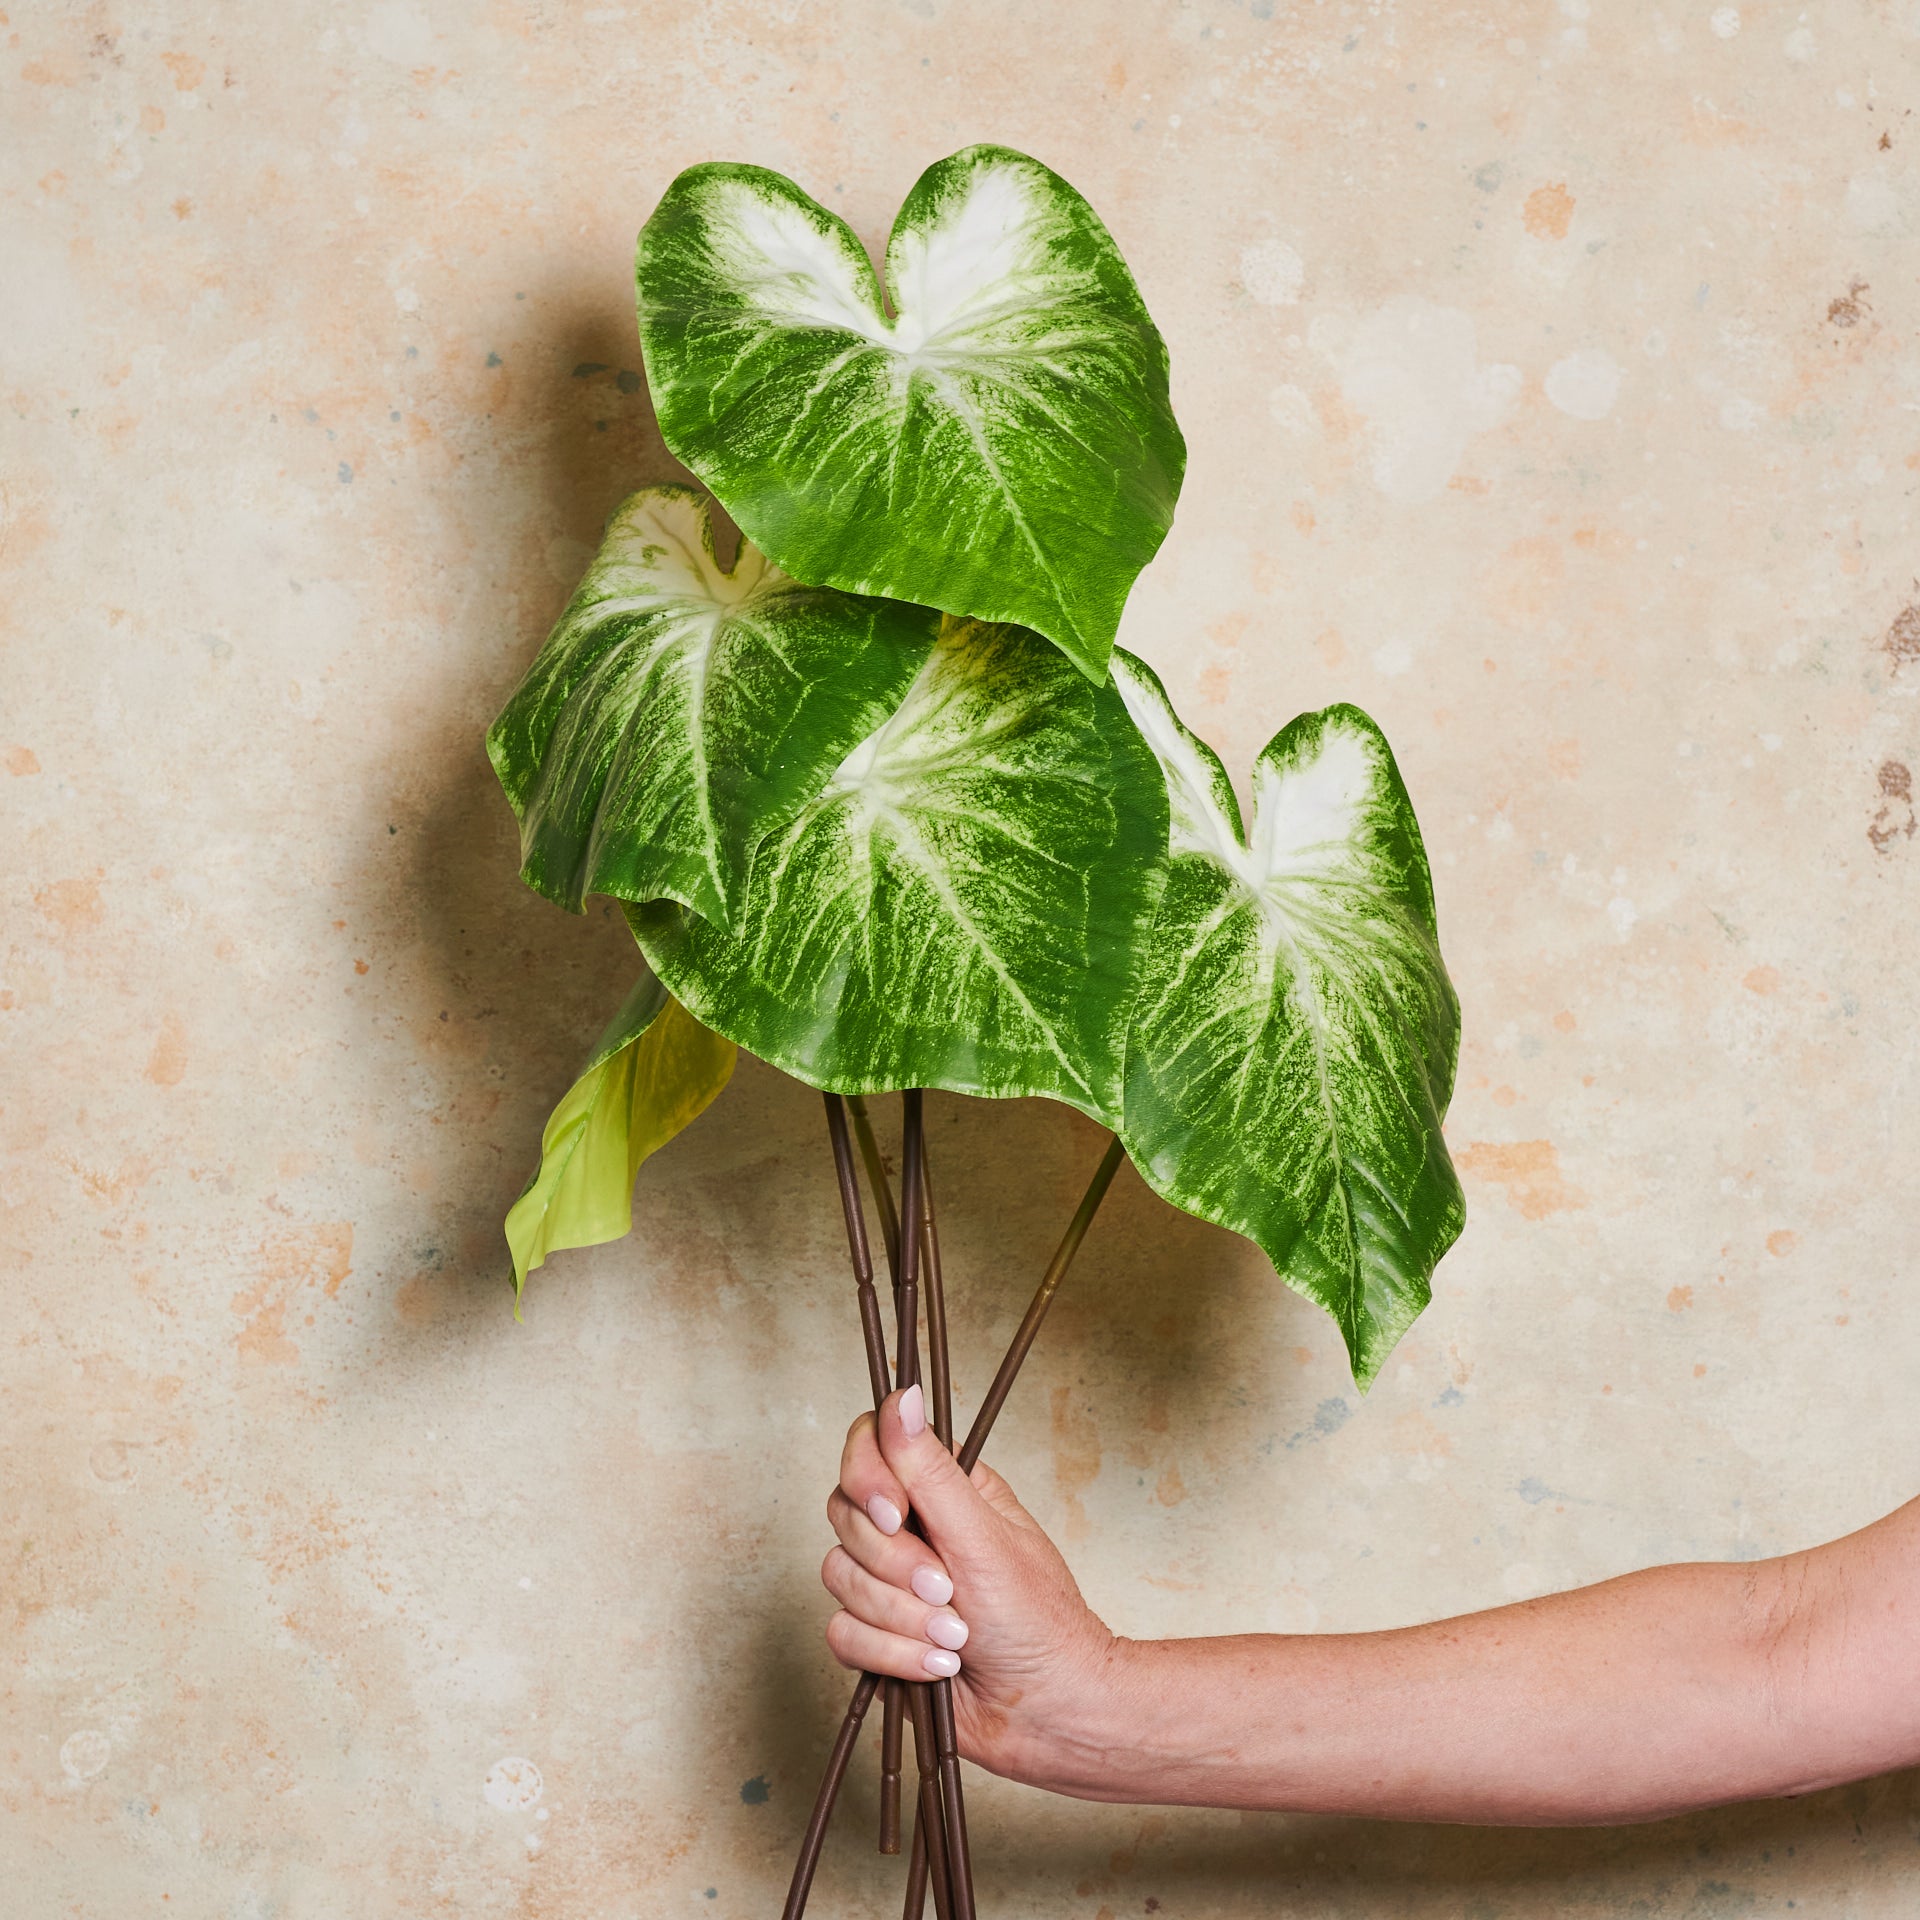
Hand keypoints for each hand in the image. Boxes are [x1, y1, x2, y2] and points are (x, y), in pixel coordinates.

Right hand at [821, 1382, 1124, 1788]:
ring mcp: (888, 1583)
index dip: (868, 1477)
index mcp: (941, 1489)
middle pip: (846, 1514)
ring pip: (839, 1577)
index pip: (868, 1446)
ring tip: (957, 1634)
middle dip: (897, 1565)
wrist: (1047, 1712)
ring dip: (902, 1617)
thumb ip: (931, 1470)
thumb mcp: (983, 1535)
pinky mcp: (876, 1636)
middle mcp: (909, 1528)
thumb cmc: (1037, 1619)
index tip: (895, 1513)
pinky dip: (893, 1654)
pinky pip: (842, 1632)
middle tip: (949, 1588)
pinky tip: (938, 1664)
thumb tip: (903, 1395)